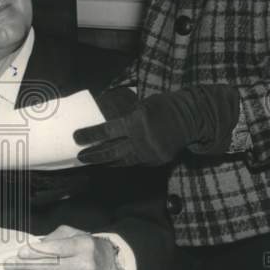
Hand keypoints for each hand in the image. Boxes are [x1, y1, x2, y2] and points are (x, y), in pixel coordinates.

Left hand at [4, 225, 118, 269]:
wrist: (108, 266)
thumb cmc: (85, 246)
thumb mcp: (72, 234)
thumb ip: (53, 238)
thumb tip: (31, 248)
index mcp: (84, 246)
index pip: (58, 250)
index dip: (38, 252)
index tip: (20, 253)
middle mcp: (85, 266)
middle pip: (50, 267)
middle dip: (25, 266)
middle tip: (8, 264)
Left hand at [74, 84, 239, 165]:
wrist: (192, 118)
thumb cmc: (164, 106)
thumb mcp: (143, 106)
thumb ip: (127, 117)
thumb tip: (108, 125)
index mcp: (136, 122)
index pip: (108, 131)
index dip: (91, 135)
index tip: (77, 137)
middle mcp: (141, 140)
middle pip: (112, 151)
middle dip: (94, 154)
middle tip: (80, 156)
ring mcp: (149, 152)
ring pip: (122, 161)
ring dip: (105, 162)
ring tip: (91, 161)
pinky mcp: (156, 161)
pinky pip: (135, 163)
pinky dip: (122, 162)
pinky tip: (112, 162)